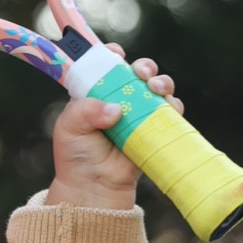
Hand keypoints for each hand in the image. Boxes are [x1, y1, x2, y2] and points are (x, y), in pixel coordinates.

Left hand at [45, 51, 182, 211]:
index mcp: (97, 94)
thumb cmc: (76, 156)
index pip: (107, 66)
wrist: (93, 188)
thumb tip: (117, 109)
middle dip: (145, 67)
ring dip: (162, 82)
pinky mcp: (153, 131)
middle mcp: (120, 100)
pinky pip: (169, 114)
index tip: (116, 54)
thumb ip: (86, 110)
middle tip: (141, 73)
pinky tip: (168, 106)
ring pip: (157, 90)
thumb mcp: (69, 126)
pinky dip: (173, 106)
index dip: (113, 55)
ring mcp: (139, 115)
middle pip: (138, 73)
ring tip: (156, 88)